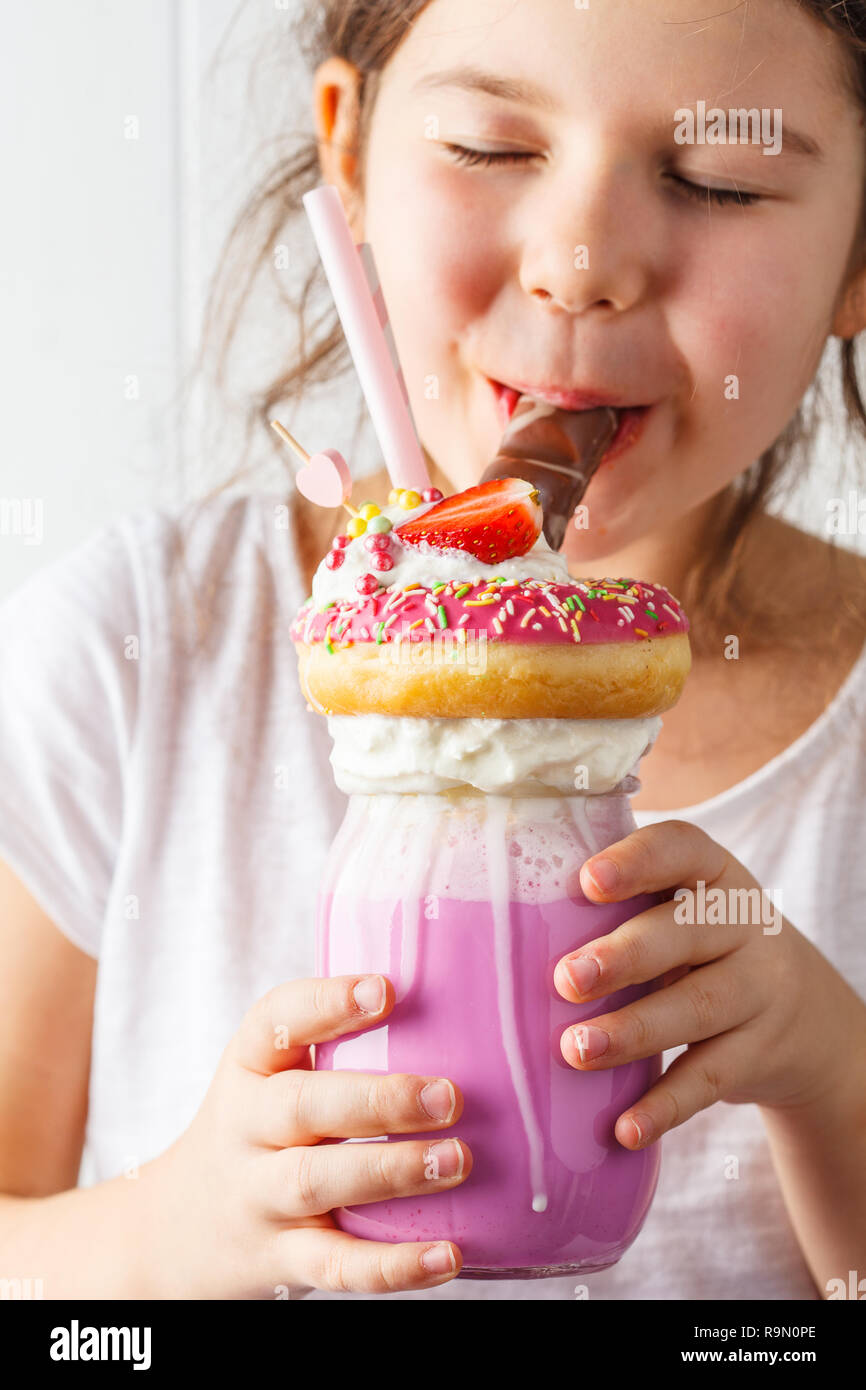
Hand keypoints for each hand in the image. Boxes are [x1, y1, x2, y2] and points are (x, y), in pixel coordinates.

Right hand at [138, 974, 470, 1297]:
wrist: (175, 1232)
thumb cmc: (257, 1132)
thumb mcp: (270, 1078)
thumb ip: (336, 1045)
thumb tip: (454, 1007)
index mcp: (249, 1068)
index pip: (276, 1022)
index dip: (328, 1003)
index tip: (385, 989)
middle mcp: (246, 1129)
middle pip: (300, 1107)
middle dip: (377, 1100)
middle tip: (448, 1096)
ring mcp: (258, 1197)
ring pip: (315, 1182)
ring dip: (391, 1170)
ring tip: (458, 1159)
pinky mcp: (281, 1259)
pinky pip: (336, 1266)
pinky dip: (392, 1265)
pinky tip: (447, 1256)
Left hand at [554, 820, 855, 1149]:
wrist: (800, 1011)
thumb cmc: (697, 945)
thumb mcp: (677, 909)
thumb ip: (616, 905)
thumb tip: (497, 918)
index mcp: (712, 873)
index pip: (681, 849)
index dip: (637, 861)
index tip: (587, 880)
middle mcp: (744, 924)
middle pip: (686, 933)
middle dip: (624, 956)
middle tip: (565, 979)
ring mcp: (760, 990)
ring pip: (697, 1008)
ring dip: (633, 1031)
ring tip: (576, 1050)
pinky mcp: (760, 1052)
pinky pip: (711, 1078)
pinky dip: (666, 1106)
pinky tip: (624, 1128)